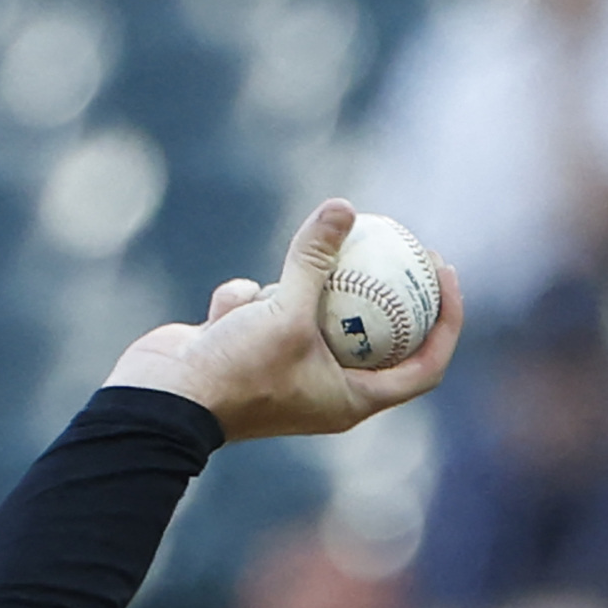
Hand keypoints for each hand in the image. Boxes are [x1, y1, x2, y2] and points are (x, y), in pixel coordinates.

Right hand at [103, 199, 464, 441]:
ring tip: (268, 299)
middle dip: (383, 287)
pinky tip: (224, 312)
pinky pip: (262, 306)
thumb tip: (343, 206)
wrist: (161, 399)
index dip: (446, 320)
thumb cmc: (234, 371)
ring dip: (288, 292)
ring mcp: (286, 368)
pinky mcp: (250, 348)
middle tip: (399, 239)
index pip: (425, 366)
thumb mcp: (283, 310)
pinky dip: (244, 300)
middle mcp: (326, 389)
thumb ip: (315, 258)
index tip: (444, 271)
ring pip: (308, 308)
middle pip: (374, 331)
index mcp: (353, 401)